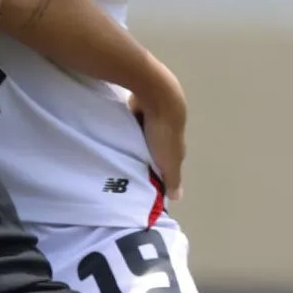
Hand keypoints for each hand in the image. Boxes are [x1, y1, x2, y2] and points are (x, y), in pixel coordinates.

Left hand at [128, 60, 186, 201]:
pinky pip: (132, 120)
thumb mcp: (170, 161)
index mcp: (176, 145)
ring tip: (118, 152)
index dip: (159, 173)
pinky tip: (115, 133)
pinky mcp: (140, 105)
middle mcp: (167, 130)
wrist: (156, 94)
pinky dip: (127, 126)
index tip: (144, 183)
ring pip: (143, 133)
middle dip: (144, 155)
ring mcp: (153, 116)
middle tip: (126, 168)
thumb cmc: (164, 131)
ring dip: (134, 140)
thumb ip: (172, 179)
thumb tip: (176, 197)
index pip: (168, 163)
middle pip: (155, 146)